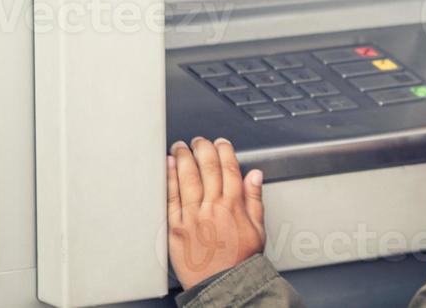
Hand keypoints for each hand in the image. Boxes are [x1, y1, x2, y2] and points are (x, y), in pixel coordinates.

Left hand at [167, 138, 265, 289]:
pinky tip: (168, 166)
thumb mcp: (257, 228)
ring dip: (183, 158)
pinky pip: (171, 197)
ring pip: (188, 178)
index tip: (220, 142)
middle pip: (207, 168)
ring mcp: (193, 216)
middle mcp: (213, 207)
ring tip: (180, 147)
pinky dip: (169, 179)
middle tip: (198, 140)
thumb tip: (254, 175)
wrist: (223, 285)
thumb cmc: (239, 260)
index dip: (224, 150)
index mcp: (233, 205)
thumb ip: (254, 198)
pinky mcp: (176, 227)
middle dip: (202, 148)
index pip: (229, 167)